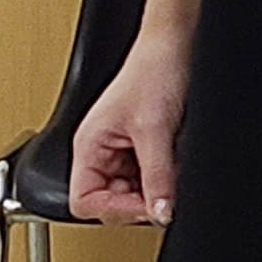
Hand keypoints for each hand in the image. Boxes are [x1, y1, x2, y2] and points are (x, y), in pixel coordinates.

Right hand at [69, 34, 189, 225]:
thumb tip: (160, 213)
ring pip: (133, 194)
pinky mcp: (145, 151)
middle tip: (165, 195)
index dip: (114, 210)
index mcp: (89, 147)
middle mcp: (102, 153)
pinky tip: (176, 165)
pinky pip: (151, 180)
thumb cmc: (152, 72)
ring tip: (172, 173)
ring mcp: (123, 153)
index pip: (84, 201)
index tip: (146, 206)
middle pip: (110, 203)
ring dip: (154, 191)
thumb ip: (156, 176)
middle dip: (139, 202)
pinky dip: (165, 180)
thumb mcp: (154, 130)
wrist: (177, 47)